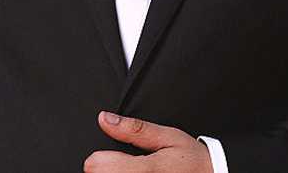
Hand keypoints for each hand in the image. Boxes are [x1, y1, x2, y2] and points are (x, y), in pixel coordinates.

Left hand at [83, 112, 213, 172]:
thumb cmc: (190, 159)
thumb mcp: (167, 136)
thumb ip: (134, 129)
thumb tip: (105, 119)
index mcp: (145, 169)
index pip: (97, 167)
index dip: (98, 158)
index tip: (106, 156)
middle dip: (107, 169)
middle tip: (125, 165)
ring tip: (131, 171)